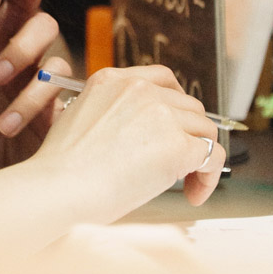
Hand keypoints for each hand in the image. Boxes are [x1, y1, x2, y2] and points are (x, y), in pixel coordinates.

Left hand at [0, 0, 70, 170]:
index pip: (10, 10)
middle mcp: (15, 65)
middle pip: (41, 26)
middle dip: (24, 42)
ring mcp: (35, 90)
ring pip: (56, 62)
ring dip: (30, 86)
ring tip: (1, 123)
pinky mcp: (52, 119)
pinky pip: (63, 99)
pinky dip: (41, 108)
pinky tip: (14, 128)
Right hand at [32, 65, 226, 217]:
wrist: (60, 187)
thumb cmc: (63, 169)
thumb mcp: (79, 120)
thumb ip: (112, 114)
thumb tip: (144, 134)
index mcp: (111, 80)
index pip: (162, 79)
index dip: (176, 103)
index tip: (176, 125)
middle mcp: (138, 89)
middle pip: (189, 105)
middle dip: (189, 134)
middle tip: (179, 164)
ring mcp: (160, 114)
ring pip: (204, 129)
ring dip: (200, 156)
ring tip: (186, 183)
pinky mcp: (177, 144)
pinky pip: (212, 156)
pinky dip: (208, 178)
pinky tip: (193, 194)